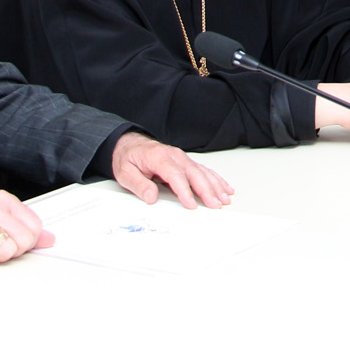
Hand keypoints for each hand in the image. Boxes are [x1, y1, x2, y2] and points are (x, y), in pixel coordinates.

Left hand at [110, 133, 232, 208]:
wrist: (128, 144)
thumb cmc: (128, 158)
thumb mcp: (125, 173)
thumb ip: (138, 185)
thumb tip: (151, 197)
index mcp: (159, 157)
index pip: (175, 175)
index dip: (185, 190)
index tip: (191, 204)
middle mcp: (174, 156)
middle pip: (194, 173)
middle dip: (207, 190)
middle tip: (216, 205)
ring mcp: (182, 158)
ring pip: (202, 172)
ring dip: (215, 186)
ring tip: (224, 199)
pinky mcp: (185, 162)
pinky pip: (203, 170)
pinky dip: (215, 179)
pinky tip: (224, 187)